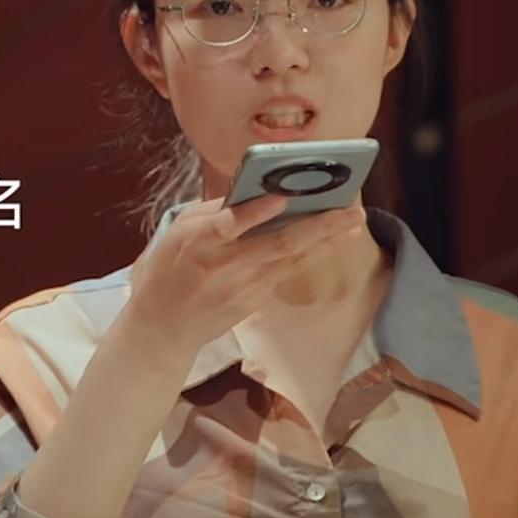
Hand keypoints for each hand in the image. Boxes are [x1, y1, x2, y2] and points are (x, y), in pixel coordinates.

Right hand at [113, 195, 369, 366]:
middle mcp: (224, 265)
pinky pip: (288, 272)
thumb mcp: (177, 230)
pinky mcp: (254, 301)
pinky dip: (314, 254)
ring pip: (292, 261)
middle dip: (319, 226)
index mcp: (197, 241)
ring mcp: (243, 287)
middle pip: (278, 244)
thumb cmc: (167, 268)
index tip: (282, 197)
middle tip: (352, 209)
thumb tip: (255, 190)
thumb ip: (214, 211)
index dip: (256, 213)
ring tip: (355, 223)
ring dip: (328, 241)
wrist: (162, 326)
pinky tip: (335, 242)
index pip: (228, 225)